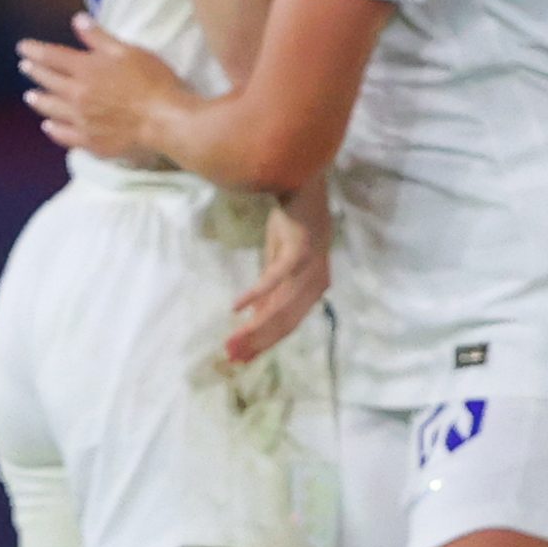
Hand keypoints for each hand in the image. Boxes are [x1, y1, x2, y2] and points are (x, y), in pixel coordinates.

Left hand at [18, 14, 186, 162]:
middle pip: (49, 82)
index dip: (35, 51)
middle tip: (25, 67)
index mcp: (86, 69)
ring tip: (30, 96)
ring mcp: (81, 121)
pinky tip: (48, 127)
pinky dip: (54, 130)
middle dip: (34, 72)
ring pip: (52, 109)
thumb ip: (99, 37)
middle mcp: (77, 95)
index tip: (22, 47)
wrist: (164, 120)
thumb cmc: (151, 80)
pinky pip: (64, 136)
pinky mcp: (90, 142)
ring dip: (39, 101)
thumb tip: (77, 20)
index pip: (52, 57)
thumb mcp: (127, 51)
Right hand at [226, 181, 329, 363]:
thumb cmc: (292, 225)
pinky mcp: (297, 254)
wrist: (303, 189)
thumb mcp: (278, 262)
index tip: (242, 357)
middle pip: (284, 322)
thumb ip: (272, 291)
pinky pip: (273, 279)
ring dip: (254, 326)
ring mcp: (308, 270)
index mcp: (313, 289)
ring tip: (233, 338)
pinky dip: (254, 295)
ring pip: (279, 307)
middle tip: (231, 354)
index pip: (288, 325)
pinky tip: (236, 306)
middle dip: (256, 341)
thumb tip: (255, 317)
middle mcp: (315, 285)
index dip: (265, 342)